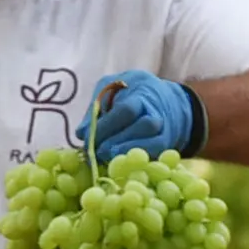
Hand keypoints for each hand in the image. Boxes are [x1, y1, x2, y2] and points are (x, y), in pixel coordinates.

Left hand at [77, 71, 204, 160]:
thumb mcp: (110, 88)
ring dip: (126, 150)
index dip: (106, 126)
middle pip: (143, 125)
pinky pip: (156, 151)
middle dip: (115, 139)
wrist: (167, 99)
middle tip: (95, 151)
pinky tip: (120, 161)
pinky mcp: (167, 142)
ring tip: (105, 156)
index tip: (87, 138)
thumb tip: (82, 133)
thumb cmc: (130, 91)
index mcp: (141, 87)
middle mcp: (157, 106)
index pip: (127, 109)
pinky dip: (137, 157)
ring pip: (153, 139)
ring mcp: (165, 125)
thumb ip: (96, 106)